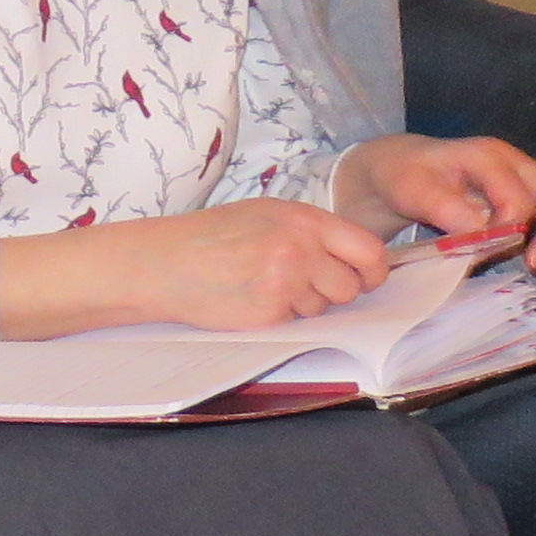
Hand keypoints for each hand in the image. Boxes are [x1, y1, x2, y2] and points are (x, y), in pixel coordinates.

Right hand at [0, 199, 391, 336]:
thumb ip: (310, 231)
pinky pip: (295, 321)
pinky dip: (280, 316)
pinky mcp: (269, 310)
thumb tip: (352, 256)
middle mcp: (300, 246)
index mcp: (303, 218)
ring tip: (265, 286)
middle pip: (350, 284)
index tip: (365, 277)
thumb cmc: (210, 237)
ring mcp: (286, 279)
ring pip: (323, 307)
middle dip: (335, 291)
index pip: (367, 249)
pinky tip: (251, 299)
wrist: (164, 261)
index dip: (372, 269)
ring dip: (304, 304)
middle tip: (304, 286)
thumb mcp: (265, 214)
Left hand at [335, 133, 535, 272]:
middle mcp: (515, 161)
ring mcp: (527, 172)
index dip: (511, 232)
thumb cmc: (404, 178)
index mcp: (486, 158)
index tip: (492, 256)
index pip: (518, 199)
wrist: (401, 165)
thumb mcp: (413, 191)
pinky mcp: (531, 187)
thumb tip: (483, 233)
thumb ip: (447, 209)